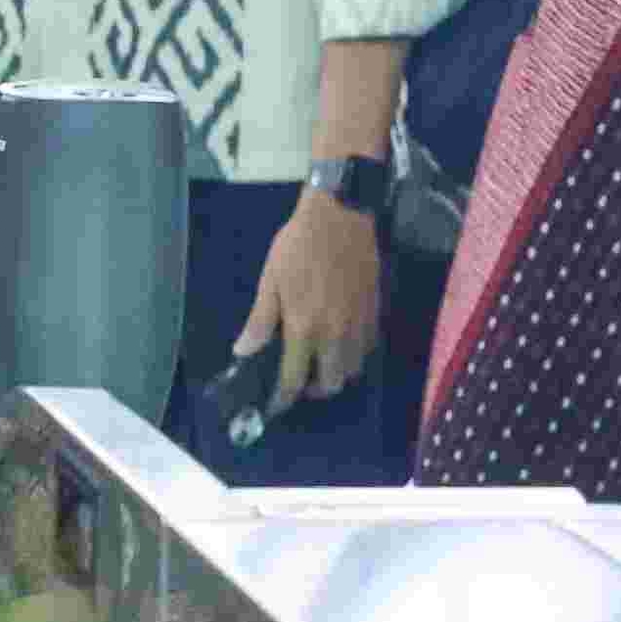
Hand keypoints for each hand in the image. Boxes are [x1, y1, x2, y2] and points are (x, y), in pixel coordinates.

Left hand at [232, 187, 383, 414]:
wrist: (341, 216)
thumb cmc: (298, 246)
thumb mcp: (270, 282)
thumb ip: (260, 321)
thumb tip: (244, 351)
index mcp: (305, 328)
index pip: (295, 378)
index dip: (284, 398)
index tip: (275, 405)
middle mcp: (337, 333)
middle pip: (332, 382)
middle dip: (314, 390)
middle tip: (299, 382)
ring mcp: (360, 324)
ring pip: (354, 368)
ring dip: (337, 374)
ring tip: (319, 364)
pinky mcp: (376, 311)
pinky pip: (368, 348)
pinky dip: (354, 355)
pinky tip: (340, 343)